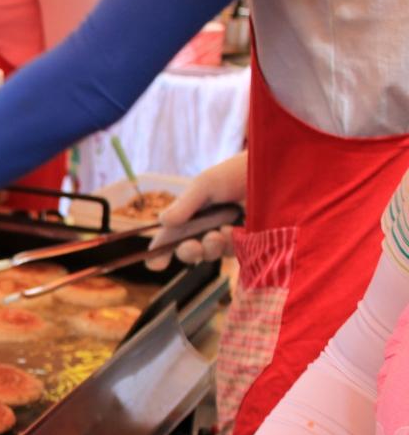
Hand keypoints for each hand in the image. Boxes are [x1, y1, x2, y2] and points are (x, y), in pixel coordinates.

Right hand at [146, 151, 245, 270]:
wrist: (278, 170)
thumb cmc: (240, 172)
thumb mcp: (207, 184)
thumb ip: (185, 204)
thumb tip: (162, 221)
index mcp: (192, 212)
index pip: (171, 235)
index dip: (160, 251)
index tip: (156, 265)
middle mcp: (208, 226)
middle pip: (189, 250)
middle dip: (187, 252)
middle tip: (192, 247)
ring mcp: (229, 235)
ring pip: (210, 254)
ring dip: (210, 248)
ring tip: (219, 235)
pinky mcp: (249, 243)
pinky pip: (233, 253)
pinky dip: (230, 246)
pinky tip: (235, 232)